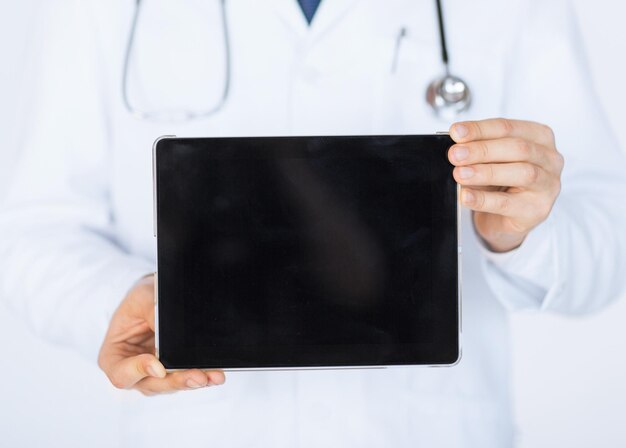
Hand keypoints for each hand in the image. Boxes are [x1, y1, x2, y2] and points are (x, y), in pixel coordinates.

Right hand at [98, 275, 224, 394]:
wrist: (156, 297)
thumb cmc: (142, 298)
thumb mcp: (142, 298)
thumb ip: (153, 315)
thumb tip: (170, 332)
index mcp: (113, 356)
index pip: (121, 374)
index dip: (139, 372)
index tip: (159, 366)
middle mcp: (133, 372)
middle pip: (152, 385)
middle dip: (176, 381)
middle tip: (197, 376)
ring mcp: (154, 375)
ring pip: (172, 385)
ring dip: (194, 381)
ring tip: (213, 376)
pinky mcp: (174, 372)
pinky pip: (187, 378)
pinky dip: (202, 376)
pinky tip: (215, 375)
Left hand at [448, 118, 563, 252]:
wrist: (503, 219)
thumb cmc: (499, 183)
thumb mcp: (489, 160)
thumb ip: (478, 149)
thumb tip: (457, 145)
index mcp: (539, 137)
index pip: (507, 128)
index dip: (480, 129)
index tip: (456, 132)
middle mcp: (550, 159)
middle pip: (517, 148)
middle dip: (482, 150)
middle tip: (455, 154)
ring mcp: (548, 185)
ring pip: (521, 173)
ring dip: (485, 172)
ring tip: (460, 174)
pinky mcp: (537, 210)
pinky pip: (508, 203)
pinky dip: (483, 199)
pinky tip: (466, 196)